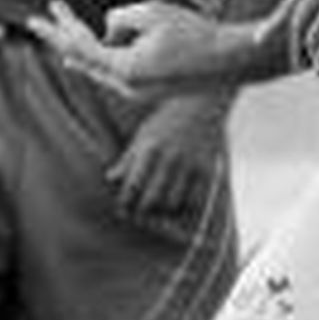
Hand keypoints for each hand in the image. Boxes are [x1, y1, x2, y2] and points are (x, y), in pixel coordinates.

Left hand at [29, 0, 237, 96]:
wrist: (233, 60)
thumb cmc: (196, 33)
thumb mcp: (153, 13)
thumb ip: (121, 18)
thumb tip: (109, 30)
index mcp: (125, 69)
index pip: (79, 47)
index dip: (57, 29)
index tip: (36, 17)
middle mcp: (128, 87)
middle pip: (86, 59)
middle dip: (67, 34)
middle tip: (46, 15)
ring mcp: (139, 92)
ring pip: (103, 65)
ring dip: (89, 44)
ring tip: (67, 28)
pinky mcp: (151, 91)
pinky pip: (120, 69)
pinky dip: (108, 54)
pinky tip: (97, 48)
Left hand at [110, 92, 228, 220]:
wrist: (203, 103)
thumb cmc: (168, 119)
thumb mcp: (144, 134)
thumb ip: (128, 158)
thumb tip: (111, 178)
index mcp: (150, 148)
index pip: (133, 186)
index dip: (126, 203)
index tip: (123, 210)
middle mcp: (170, 158)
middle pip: (152, 200)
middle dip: (142, 213)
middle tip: (138, 217)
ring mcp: (190, 165)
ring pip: (173, 204)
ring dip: (163, 213)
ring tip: (157, 213)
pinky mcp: (207, 169)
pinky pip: (194, 200)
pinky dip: (184, 209)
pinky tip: (178, 208)